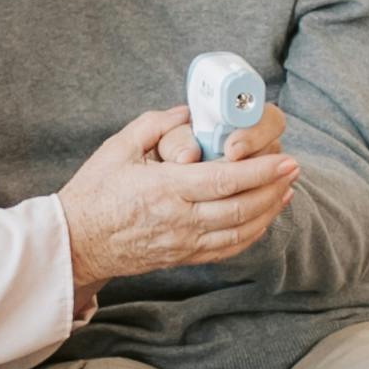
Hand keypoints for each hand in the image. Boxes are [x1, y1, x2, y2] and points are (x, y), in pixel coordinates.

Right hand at [60, 103, 298, 287]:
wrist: (76, 242)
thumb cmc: (94, 192)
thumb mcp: (118, 148)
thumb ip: (155, 125)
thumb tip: (188, 111)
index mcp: (164, 189)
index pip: (224, 180)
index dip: (260, 171)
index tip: (285, 160)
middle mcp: (179, 220)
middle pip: (240, 207)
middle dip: (272, 188)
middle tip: (293, 169)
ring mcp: (183, 243)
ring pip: (239, 230)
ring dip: (267, 211)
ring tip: (285, 190)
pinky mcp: (183, 256)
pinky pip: (227, 248)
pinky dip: (251, 234)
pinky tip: (263, 218)